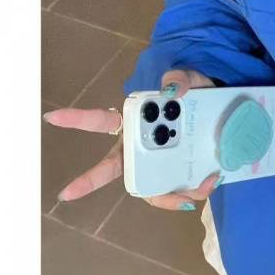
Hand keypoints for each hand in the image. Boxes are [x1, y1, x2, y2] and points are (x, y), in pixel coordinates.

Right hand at [44, 69, 221, 210]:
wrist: (223, 111)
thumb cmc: (196, 96)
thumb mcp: (192, 81)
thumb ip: (181, 79)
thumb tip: (171, 89)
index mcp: (134, 123)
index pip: (101, 119)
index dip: (76, 119)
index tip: (51, 117)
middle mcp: (138, 148)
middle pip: (111, 167)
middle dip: (90, 179)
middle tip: (66, 192)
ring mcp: (157, 165)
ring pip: (148, 189)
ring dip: (165, 195)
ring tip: (189, 195)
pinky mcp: (179, 176)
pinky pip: (177, 191)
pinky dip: (192, 192)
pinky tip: (209, 183)